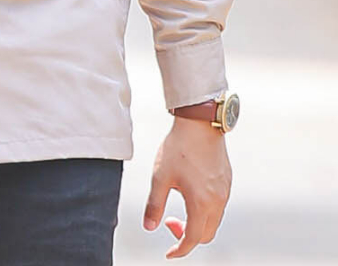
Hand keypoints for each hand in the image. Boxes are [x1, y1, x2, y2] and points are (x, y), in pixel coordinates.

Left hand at [143, 116, 231, 257]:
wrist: (200, 122)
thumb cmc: (179, 147)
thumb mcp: (160, 176)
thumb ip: (154, 204)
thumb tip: (149, 227)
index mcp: (201, 203)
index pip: (193, 239)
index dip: (180, 250)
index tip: (169, 253)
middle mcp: (218, 201)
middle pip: (206, 234)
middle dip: (187, 236)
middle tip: (169, 222)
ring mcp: (225, 191)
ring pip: (214, 220)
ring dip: (197, 222)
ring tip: (178, 204)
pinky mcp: (227, 180)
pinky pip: (219, 205)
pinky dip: (205, 210)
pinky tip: (190, 192)